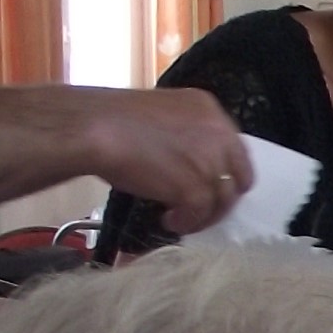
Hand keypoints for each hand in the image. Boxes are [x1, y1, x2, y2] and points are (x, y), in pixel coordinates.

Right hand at [75, 88, 253, 236]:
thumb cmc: (114, 121)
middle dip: (219, 197)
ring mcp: (209, 161)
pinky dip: (188, 222)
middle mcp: (218, 133)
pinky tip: (171, 221)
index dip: (224, 172)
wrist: (95, 128)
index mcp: (209, 110)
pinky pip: (201, 214)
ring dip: (202, 214)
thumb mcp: (164, 117)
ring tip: (179, 217)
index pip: (235, 149)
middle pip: (237, 177)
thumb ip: (187, 136)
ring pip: (222, 200)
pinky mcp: (195, 187)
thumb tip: (190, 164)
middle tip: (199, 207)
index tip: (210, 185)